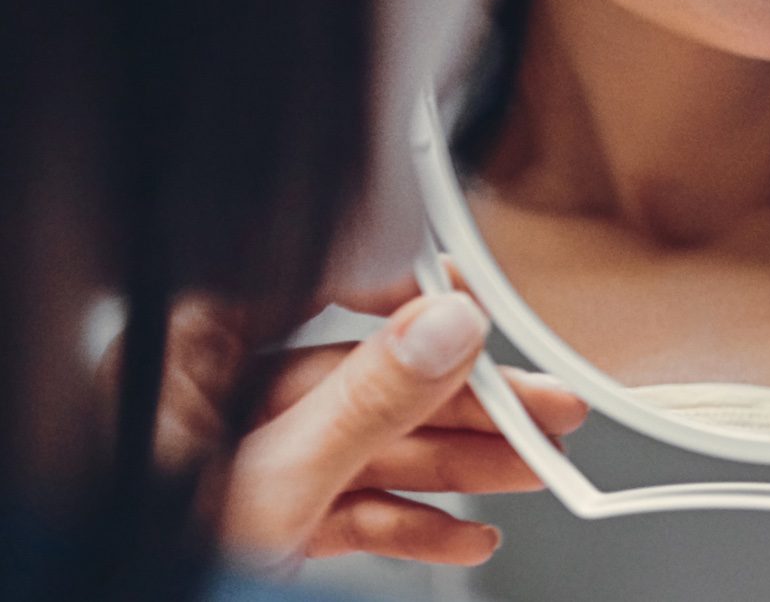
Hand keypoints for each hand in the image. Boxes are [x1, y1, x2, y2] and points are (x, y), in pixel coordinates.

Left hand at [157, 288, 587, 569]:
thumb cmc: (146, 565)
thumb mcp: (274, 480)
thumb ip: (366, 403)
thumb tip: (445, 329)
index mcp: (189, 363)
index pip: (307, 290)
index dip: (397, 291)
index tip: (469, 305)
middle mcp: (219, 407)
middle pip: (365, 381)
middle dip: (463, 402)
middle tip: (538, 403)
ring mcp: (248, 468)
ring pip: (373, 446)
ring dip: (459, 463)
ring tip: (531, 464)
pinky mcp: (270, 524)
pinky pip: (355, 507)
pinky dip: (414, 521)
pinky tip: (466, 532)